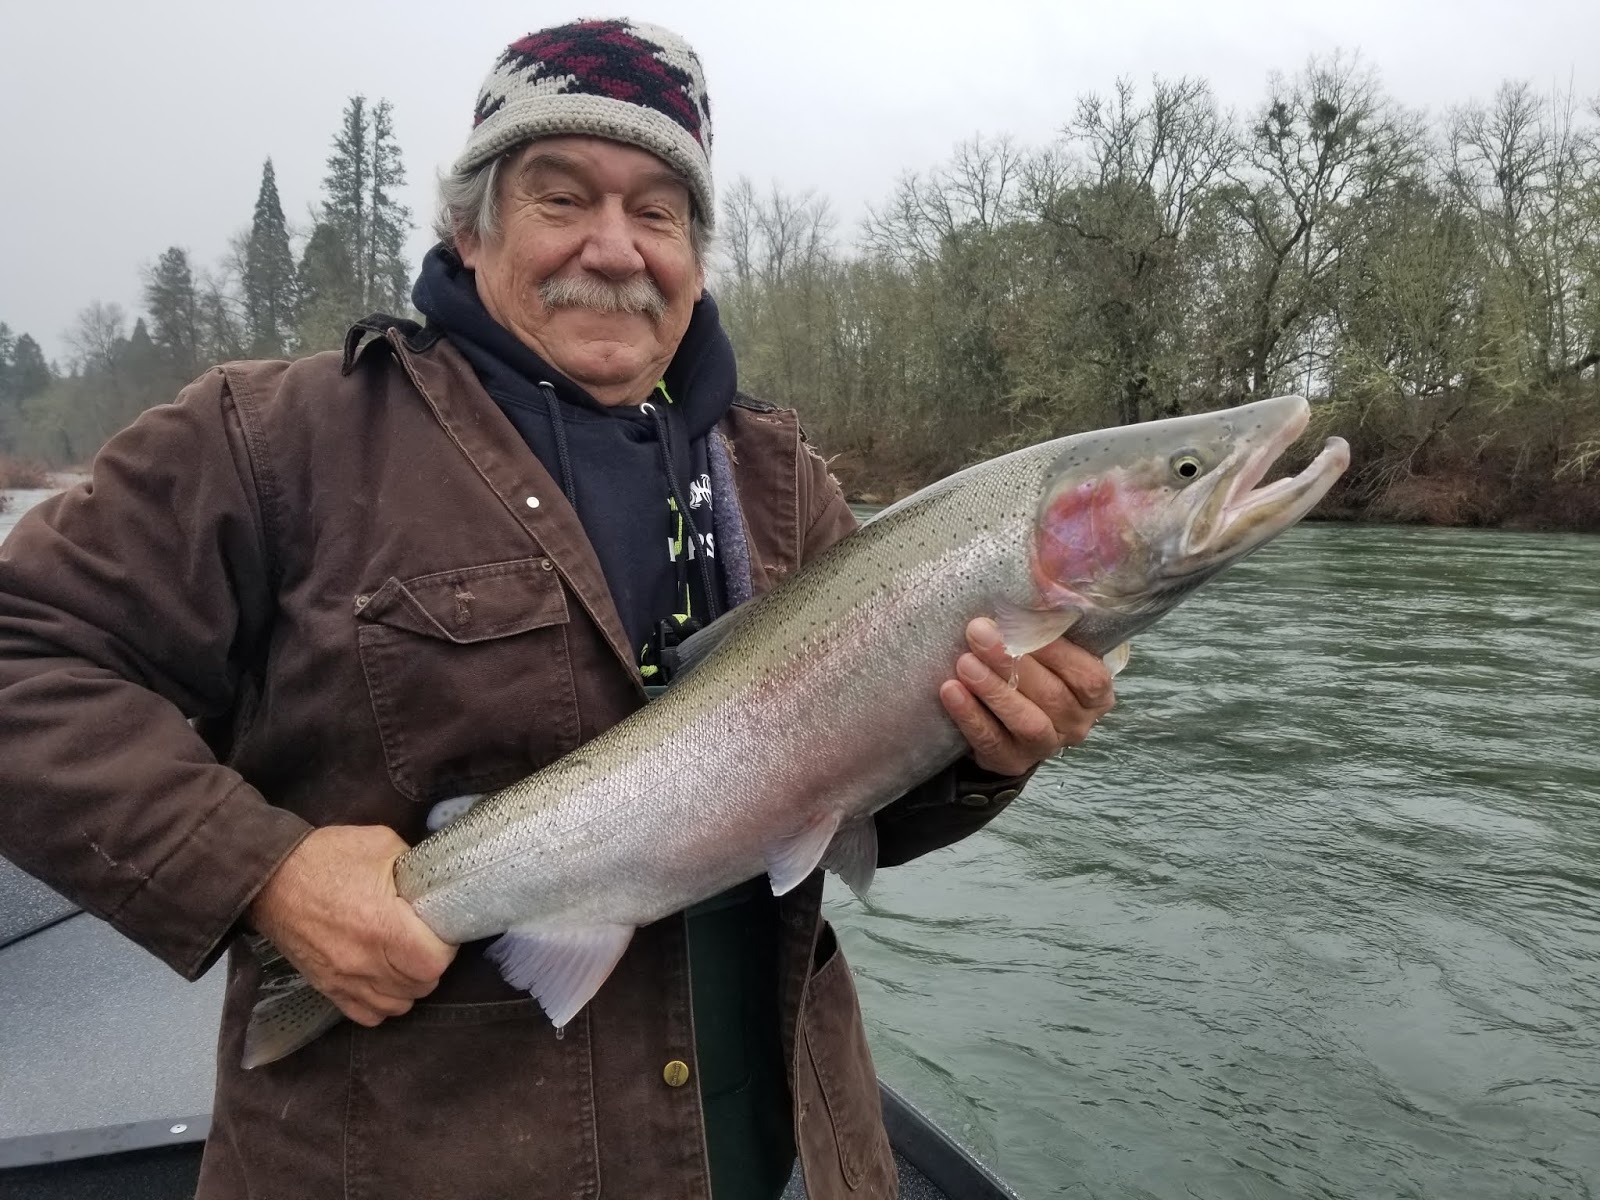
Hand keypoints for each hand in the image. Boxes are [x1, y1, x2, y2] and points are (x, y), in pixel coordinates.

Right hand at [246, 825, 456, 1026]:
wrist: (269, 878)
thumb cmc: (324, 858)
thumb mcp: (380, 843)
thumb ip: (413, 866)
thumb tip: (434, 880)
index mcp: (381, 925)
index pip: (434, 962)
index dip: (445, 946)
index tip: (440, 928)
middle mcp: (364, 961)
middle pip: (421, 986)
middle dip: (431, 963)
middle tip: (425, 940)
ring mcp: (344, 979)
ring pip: (397, 1005)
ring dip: (409, 985)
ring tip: (406, 959)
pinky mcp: (328, 988)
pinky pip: (368, 1015)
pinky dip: (382, 1002)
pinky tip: (384, 978)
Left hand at [939, 617, 1115, 775]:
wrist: (1005, 723)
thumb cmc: (1030, 673)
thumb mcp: (1046, 651)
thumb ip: (1043, 628)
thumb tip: (1032, 579)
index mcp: (1095, 692)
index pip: (1087, 674)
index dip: (1055, 649)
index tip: (1019, 620)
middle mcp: (1077, 723)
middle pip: (1052, 695)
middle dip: (1012, 660)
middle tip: (979, 631)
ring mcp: (1046, 746)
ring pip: (1026, 721)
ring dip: (994, 689)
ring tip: (964, 662)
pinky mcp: (1011, 762)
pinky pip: (991, 741)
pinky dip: (970, 715)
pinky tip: (951, 691)